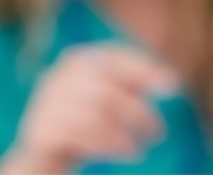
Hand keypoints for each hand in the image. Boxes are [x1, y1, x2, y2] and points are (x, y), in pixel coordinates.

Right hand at [0, 44, 178, 173]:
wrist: (44, 155)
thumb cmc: (87, 122)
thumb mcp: (111, 99)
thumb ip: (136, 85)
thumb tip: (172, 81)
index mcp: (77, 61)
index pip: (114, 57)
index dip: (144, 69)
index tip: (173, 86)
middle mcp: (56, 77)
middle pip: (107, 90)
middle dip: (138, 111)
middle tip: (159, 131)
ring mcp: (44, 104)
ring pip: (94, 116)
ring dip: (123, 134)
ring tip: (140, 148)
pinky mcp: (38, 132)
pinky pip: (79, 137)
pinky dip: (108, 146)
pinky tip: (128, 154)